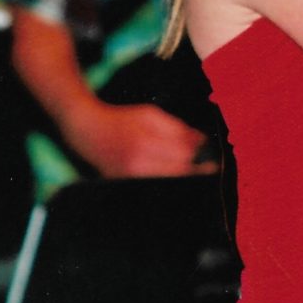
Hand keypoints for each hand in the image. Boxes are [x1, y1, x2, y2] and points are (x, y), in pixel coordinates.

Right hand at [61, 100, 219, 177]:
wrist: (88, 131)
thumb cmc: (122, 119)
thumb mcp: (150, 115)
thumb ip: (176, 128)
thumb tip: (201, 141)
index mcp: (145, 142)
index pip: (183, 155)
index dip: (201, 157)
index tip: (214, 158)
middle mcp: (138, 164)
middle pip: (178, 172)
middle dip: (195, 168)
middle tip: (210, 167)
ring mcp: (131, 179)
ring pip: (169, 182)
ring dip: (183, 177)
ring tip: (194, 172)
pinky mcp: (126, 186)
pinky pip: (155, 187)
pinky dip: (168, 182)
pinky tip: (175, 177)